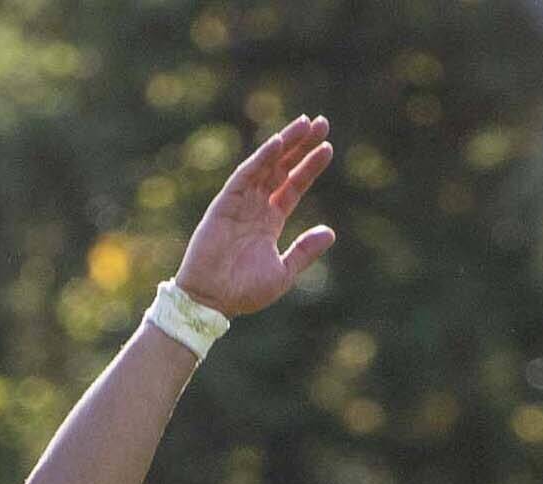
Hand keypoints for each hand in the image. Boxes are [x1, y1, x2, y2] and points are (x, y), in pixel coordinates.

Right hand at [175, 115, 335, 319]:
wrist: (212, 300)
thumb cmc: (244, 292)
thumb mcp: (283, 272)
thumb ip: (304, 251)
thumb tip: (330, 232)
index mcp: (269, 221)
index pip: (293, 186)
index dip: (309, 167)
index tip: (328, 148)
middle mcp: (256, 206)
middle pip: (282, 168)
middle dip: (301, 146)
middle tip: (321, 123)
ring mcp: (240, 202)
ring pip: (266, 165)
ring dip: (285, 143)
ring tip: (306, 124)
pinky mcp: (225, 202)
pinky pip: (245, 175)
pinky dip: (261, 158)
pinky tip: (278, 142)